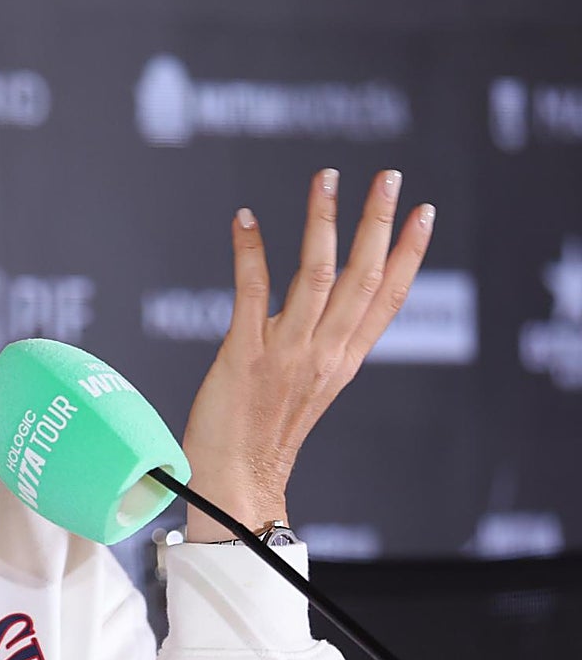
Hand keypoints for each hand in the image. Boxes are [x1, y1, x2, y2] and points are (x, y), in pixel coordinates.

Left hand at [181, 169, 435, 541]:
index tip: (424, 213)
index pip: (387, 299)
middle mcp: (323, 354)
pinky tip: (246, 219)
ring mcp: (285, 353)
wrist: (235, 483)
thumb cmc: (261, 437)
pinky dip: (250, 252)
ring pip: (315, 275)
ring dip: (322, 221)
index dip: (409, 254)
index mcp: (342, 361)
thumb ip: (316, 345)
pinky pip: (251, 293)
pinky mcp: (244, 355)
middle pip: (362, 277)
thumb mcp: (306, 386)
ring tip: (327, 178)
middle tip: (389, 176)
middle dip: (378, 222)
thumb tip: (314, 303)